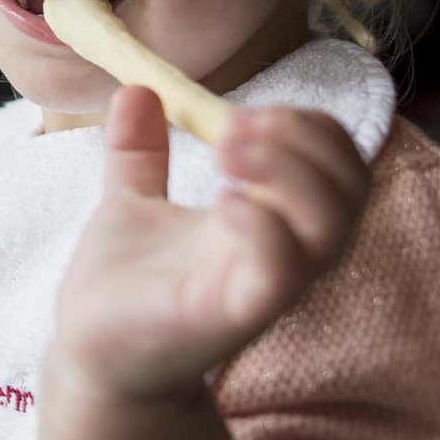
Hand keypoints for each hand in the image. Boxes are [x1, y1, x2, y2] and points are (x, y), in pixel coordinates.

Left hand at [52, 86, 370, 399]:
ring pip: (330, 230)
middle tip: (233, 126)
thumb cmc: (121, 285)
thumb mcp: (129, 202)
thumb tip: (136, 87)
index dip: (309, 127)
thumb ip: (138, 149)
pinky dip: (263, 229)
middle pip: (351, 190)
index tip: (242, 111)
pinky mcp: (230, 317)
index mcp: (267, 221)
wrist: (87, 353)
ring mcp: (261, 287)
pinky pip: (277, 274)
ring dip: (291, 174)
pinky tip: (222, 203)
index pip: (336, 165)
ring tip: (227, 150)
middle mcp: (280, 254)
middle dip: (307, 141)